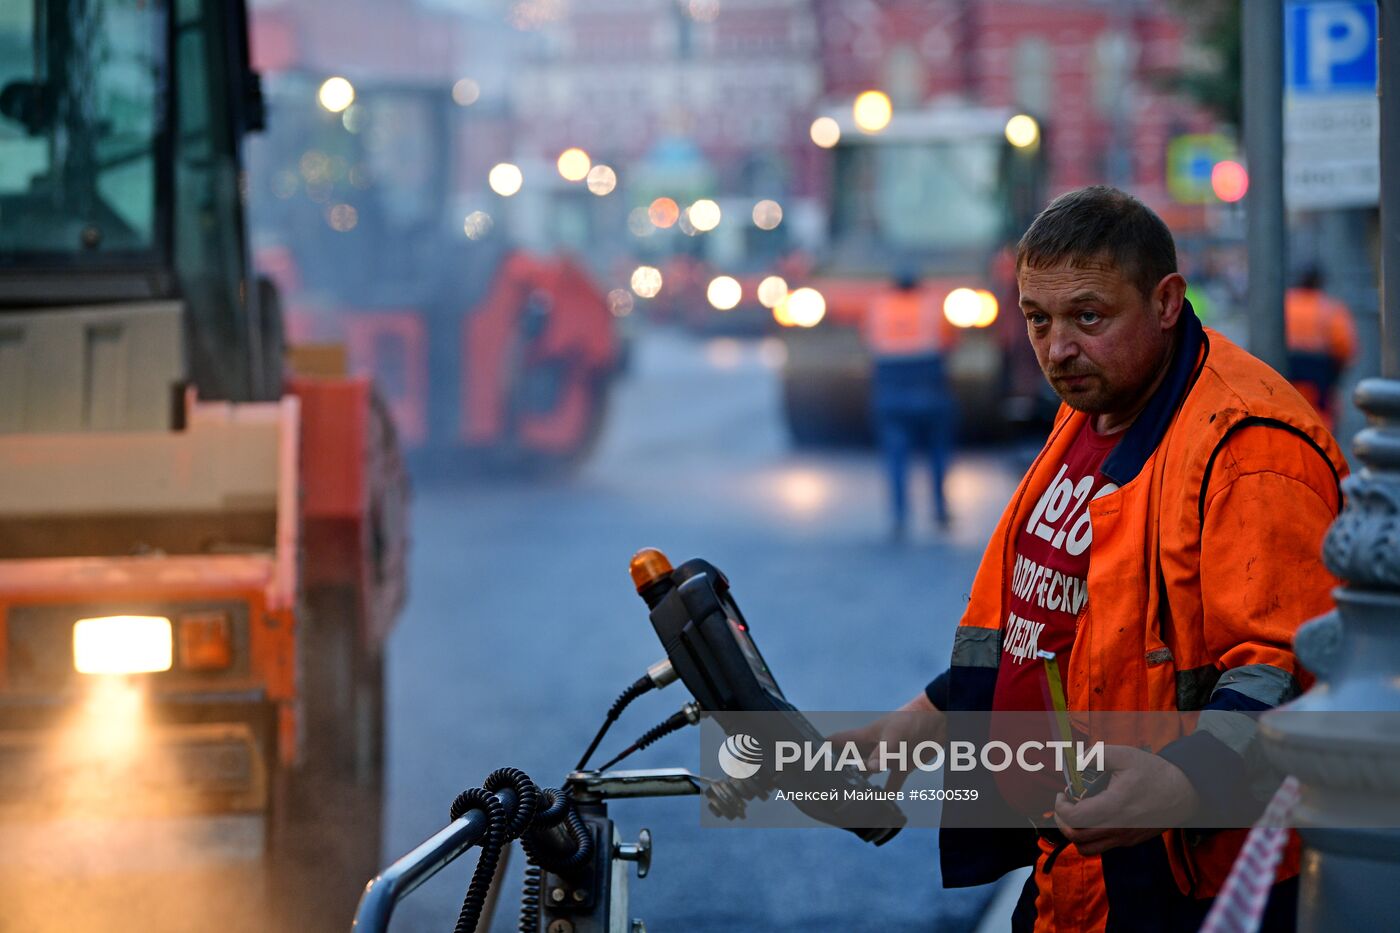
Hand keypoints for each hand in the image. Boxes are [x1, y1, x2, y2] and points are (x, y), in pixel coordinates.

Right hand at [828, 693, 945, 793]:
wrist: (940, 718)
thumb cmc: (913, 718)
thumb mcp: (895, 734)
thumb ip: (882, 752)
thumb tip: (869, 769)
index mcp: (865, 735)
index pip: (838, 741)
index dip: (823, 749)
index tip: (809, 759)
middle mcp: (873, 746)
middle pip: (850, 759)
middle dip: (840, 769)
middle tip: (828, 785)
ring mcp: (887, 756)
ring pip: (869, 772)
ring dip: (861, 783)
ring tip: (850, 797)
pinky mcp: (903, 765)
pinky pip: (892, 783)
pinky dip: (887, 792)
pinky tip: (882, 802)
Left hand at [1053, 745, 1198, 856]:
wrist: (1185, 792)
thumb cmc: (1155, 773)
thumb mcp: (1125, 755)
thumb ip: (1096, 755)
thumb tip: (1074, 758)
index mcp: (1113, 807)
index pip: (1074, 819)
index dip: (1061, 807)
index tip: (1063, 793)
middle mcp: (1117, 828)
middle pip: (1076, 837)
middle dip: (1062, 820)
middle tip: (1066, 803)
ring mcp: (1124, 838)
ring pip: (1087, 849)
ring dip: (1075, 833)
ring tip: (1077, 813)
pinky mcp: (1130, 841)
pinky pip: (1102, 847)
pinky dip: (1090, 837)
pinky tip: (1095, 817)